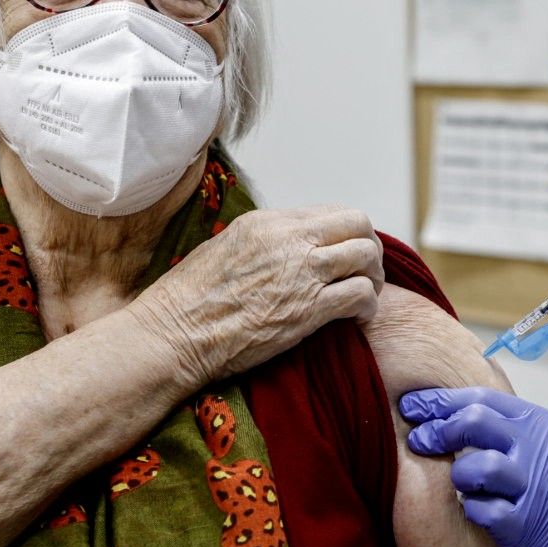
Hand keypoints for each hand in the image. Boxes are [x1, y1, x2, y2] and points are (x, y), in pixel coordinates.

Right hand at [137, 205, 383, 382]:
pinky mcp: (310, 309)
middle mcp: (289, 240)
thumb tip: (285, 249)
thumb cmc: (187, 301)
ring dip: (373, 276)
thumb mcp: (224, 249)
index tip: (343, 254)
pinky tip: (357, 319)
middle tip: (364, 271)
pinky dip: (368, 307)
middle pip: (357, 223)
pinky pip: (362, 295)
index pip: (328, 212)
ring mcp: (302, 272)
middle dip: (368, 247)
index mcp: (267, 222)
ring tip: (365, 295)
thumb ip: (262, 243)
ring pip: (366, 255)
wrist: (174, 334)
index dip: (344, 234)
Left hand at [399, 387, 547, 546]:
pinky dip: (472, 509)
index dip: (441, 401)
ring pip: (471, 468)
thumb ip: (530, 428)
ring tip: (464, 483)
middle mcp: (535, 451)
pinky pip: (478, 510)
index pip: (481, 399)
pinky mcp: (522, 526)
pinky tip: (478, 511)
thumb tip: (483, 415)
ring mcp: (529, 488)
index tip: (414, 405)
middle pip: (471, 423)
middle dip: (436, 430)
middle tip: (418, 439)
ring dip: (458, 475)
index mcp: (544, 426)